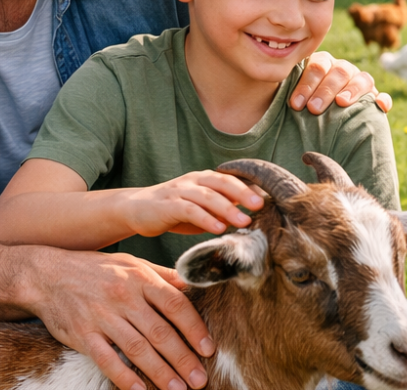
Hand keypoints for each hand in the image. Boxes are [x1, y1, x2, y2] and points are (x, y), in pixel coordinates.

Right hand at [26, 248, 213, 389]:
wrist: (46, 274)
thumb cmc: (95, 269)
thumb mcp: (131, 263)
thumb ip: (162, 275)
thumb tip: (193, 285)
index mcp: (140, 278)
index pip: (176, 305)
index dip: (195, 328)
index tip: (208, 348)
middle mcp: (123, 297)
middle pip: (161, 332)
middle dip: (183, 359)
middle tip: (199, 380)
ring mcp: (102, 316)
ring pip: (138, 349)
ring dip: (161, 372)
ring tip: (178, 389)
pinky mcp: (82, 334)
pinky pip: (107, 359)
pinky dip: (124, 376)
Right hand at [128, 170, 265, 236]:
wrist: (135, 209)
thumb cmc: (174, 211)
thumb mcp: (202, 208)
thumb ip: (222, 208)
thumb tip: (251, 216)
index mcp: (205, 178)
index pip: (232, 179)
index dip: (251, 187)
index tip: (270, 199)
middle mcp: (194, 180)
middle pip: (223, 182)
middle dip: (244, 193)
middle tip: (261, 206)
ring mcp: (180, 191)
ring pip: (208, 196)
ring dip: (228, 208)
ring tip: (244, 221)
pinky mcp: (168, 205)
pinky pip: (190, 210)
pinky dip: (206, 219)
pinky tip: (218, 228)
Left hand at [290, 51, 391, 113]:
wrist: (312, 121)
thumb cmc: (298, 110)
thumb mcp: (287, 100)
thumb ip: (281, 97)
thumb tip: (254, 110)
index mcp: (321, 64)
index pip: (317, 65)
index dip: (307, 84)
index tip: (296, 105)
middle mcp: (342, 70)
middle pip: (340, 71)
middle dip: (325, 89)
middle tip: (313, 109)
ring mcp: (359, 83)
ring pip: (362, 78)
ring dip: (352, 90)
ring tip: (341, 103)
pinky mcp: (373, 99)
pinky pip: (381, 96)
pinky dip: (381, 99)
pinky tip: (379, 107)